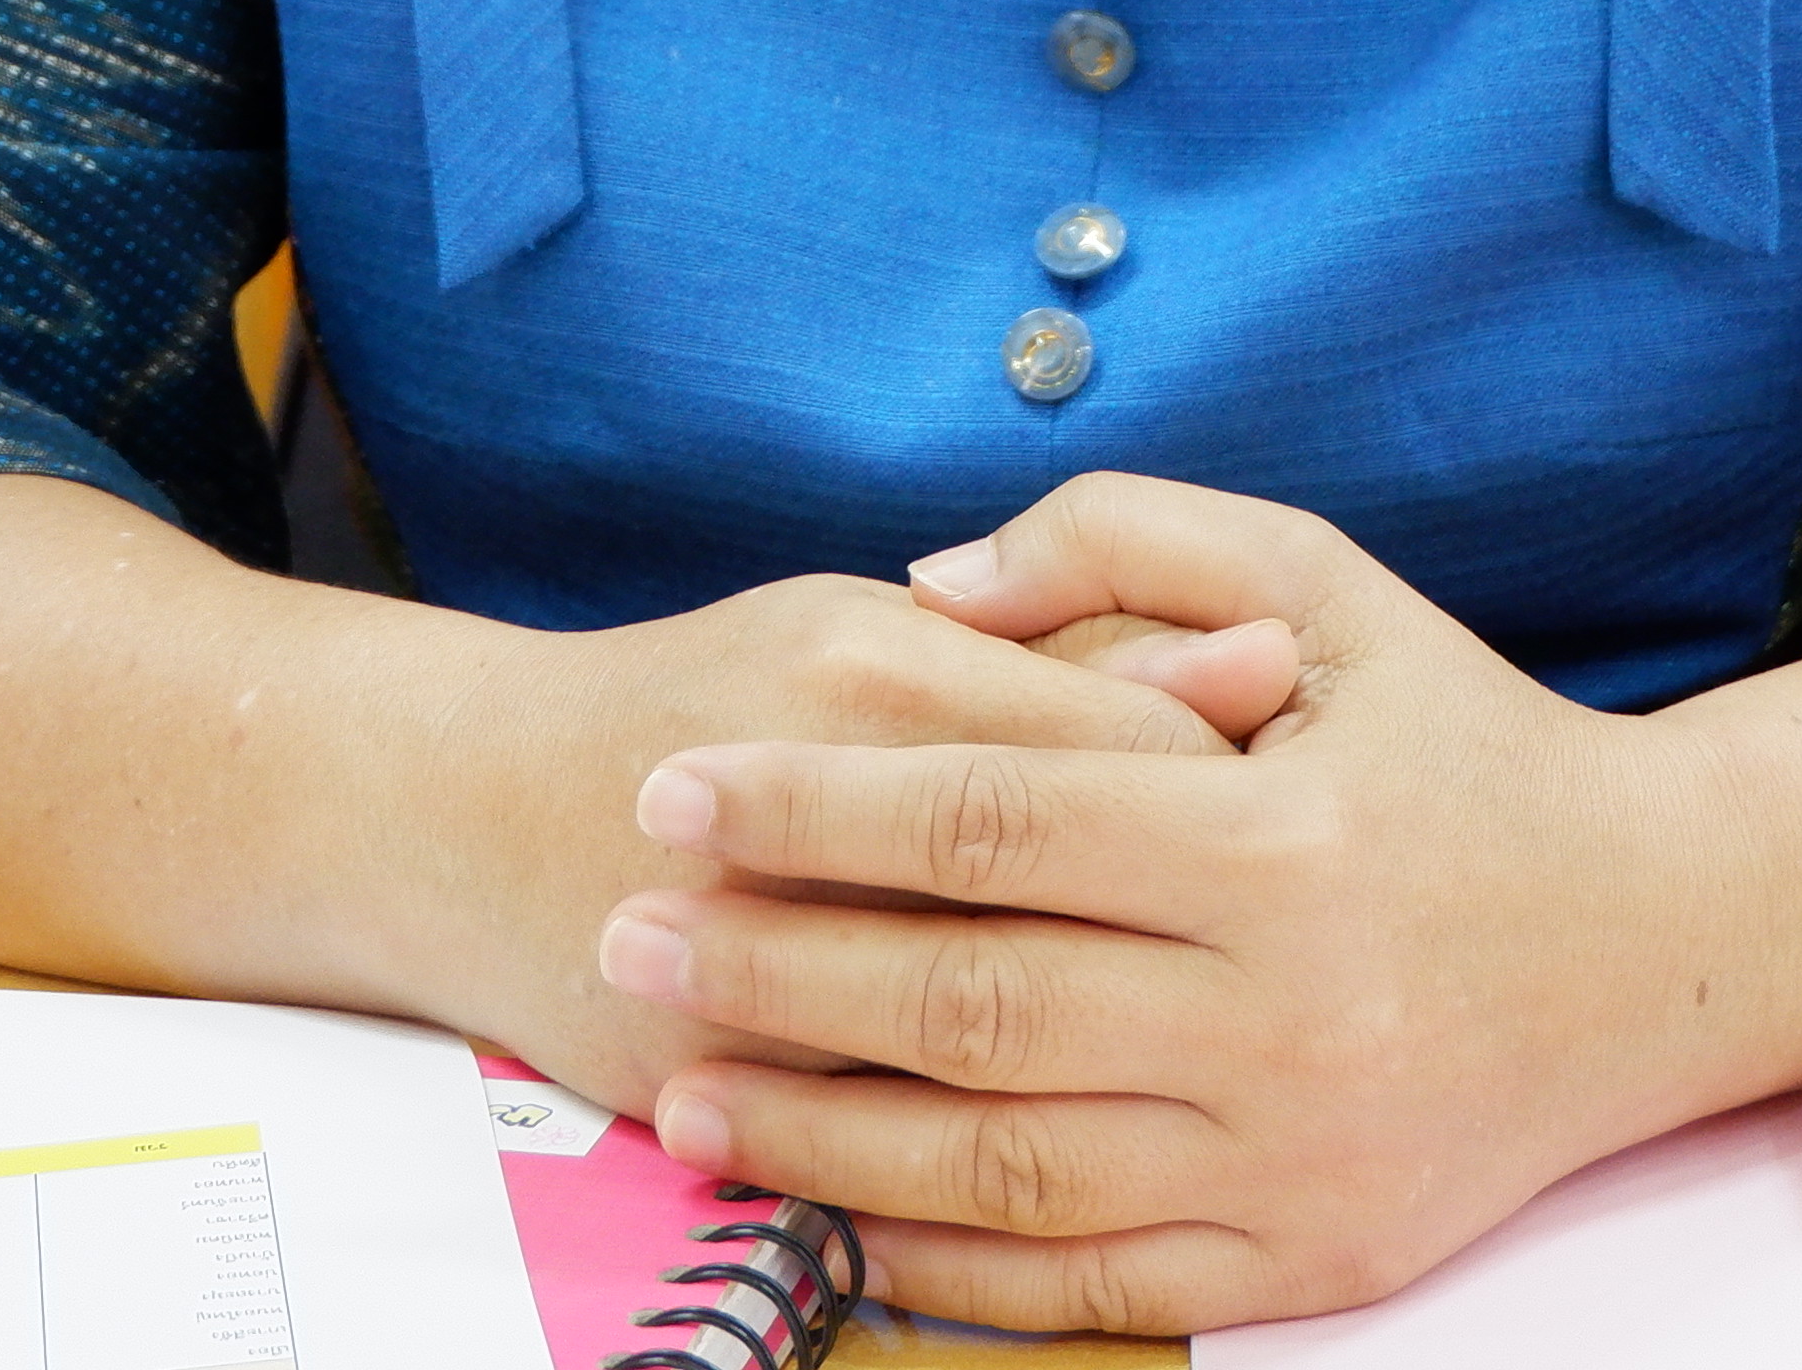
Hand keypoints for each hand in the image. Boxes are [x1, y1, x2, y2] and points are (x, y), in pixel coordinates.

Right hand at [414, 571, 1303, 1124]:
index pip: (1124, 752)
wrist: (465, 807)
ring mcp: (751, 963)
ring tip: (1226, 1074)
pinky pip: (886, 1154)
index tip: (1336, 831)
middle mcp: (821, 814)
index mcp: (882, 674)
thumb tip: (1271, 667)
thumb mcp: (889, 628)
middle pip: (1076, 910)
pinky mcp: (707, 1078)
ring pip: (987, 1053)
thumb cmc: (712, 695)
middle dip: (1212, 956)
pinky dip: (996, 1171)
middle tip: (1310, 977)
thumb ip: (1074, 641)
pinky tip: (1094, 1158)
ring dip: (1120, 1077)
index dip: (1248, 803)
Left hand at [598, 477, 1767, 1333]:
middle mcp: (1286, 1011)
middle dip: (769, 966)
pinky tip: (831, 1213)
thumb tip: (928, 575)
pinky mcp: (1311, 1263)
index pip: (989, 819)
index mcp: (1278, 837)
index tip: (672, 792)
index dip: (810, 806)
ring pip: (999, 1159)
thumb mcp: (1328, 583)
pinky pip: (1086, 1283)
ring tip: (681, 1089)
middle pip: (966, 994)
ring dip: (815, 1132)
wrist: (1666, 941)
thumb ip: (1129, 543)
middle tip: (623, 934)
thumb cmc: (1469, 747)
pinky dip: (942, 1260)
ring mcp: (1294, 1156)